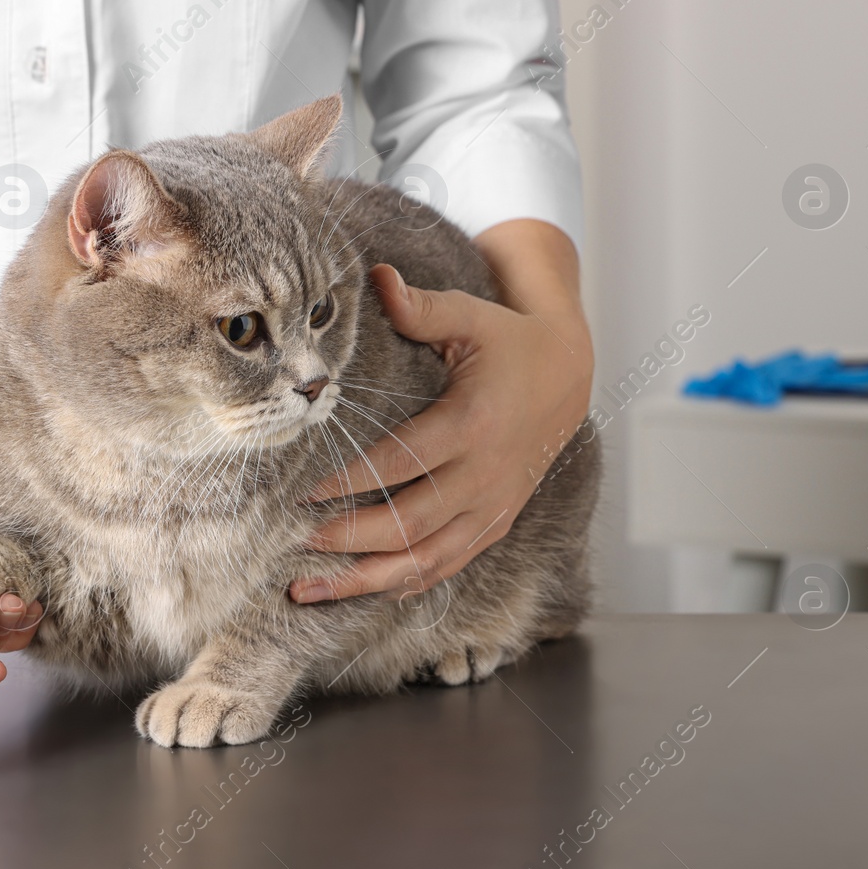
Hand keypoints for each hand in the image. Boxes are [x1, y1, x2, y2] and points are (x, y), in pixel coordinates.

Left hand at [293, 234, 591, 602]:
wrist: (570, 376)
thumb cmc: (509, 342)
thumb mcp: (472, 316)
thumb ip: (422, 308)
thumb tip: (377, 278)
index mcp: (474, 425)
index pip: (404, 463)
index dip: (355, 483)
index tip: (307, 493)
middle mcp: (485, 476)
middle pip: (411, 524)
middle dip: (350, 540)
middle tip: (297, 543)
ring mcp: (492, 506)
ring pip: (427, 559)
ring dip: (367, 580)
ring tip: (310, 590)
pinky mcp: (495, 522)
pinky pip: (448, 565)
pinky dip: (405, 583)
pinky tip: (364, 591)